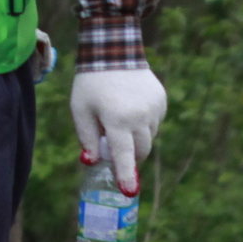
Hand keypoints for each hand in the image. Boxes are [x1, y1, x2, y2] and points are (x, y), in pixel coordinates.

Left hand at [70, 64, 166, 193]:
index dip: (126, 175)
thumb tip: (92, 162)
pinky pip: (155, 122)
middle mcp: (139, 116)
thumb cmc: (91, 82)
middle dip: (130, 156)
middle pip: (140, 151)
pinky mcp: (162, 101)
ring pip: (148, 137)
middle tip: (116, 151)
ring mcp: (154, 108)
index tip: (129, 192)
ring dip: (136, 138)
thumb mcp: (80, 109)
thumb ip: (87, 137)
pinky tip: (131, 107)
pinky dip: (144, 123)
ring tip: (120, 119)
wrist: (114, 49)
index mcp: (117, 119)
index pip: (123, 154)